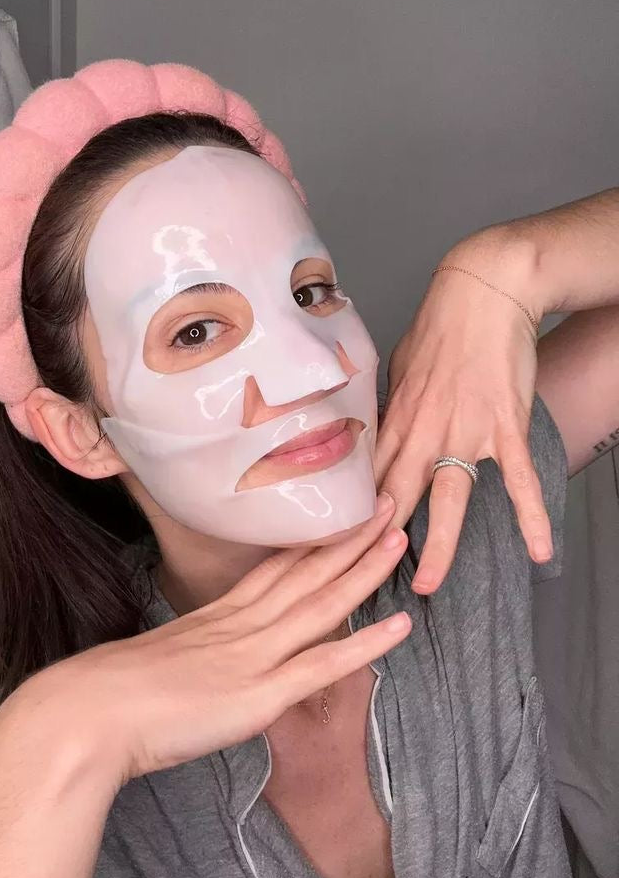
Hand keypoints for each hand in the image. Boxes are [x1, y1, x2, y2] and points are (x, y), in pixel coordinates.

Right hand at [12, 494, 409, 790]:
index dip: (312, 541)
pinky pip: (323, 665)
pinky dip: (365, 644)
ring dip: (364, 568)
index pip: (275, 568)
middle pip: (305, 571)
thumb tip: (201, 661)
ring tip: (400, 534)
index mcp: (217, 616)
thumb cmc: (111, 693)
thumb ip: (192, 656)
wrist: (88, 714)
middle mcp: (242, 624)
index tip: (337, 513)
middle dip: (349, 536)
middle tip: (385, 499)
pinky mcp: (260, 694)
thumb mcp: (159, 661)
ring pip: (322, 602)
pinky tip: (401, 627)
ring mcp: (254, 655)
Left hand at [374, 229, 553, 594]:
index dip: (355, 514)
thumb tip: (382, 432)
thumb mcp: (400, 368)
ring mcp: (464, 429)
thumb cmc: (440, 327)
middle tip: (364, 582)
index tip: (337, 546)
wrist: (481, 292)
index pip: (371, 476)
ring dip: (438, 544)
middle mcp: (424, 429)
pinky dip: (530, 515)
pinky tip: (539, 550)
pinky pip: (518, 478)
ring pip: (447, 497)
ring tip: (428, 584)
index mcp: (398, 417)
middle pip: (398, 495)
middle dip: (380, 541)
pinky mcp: (504, 425)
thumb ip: (393, 407)